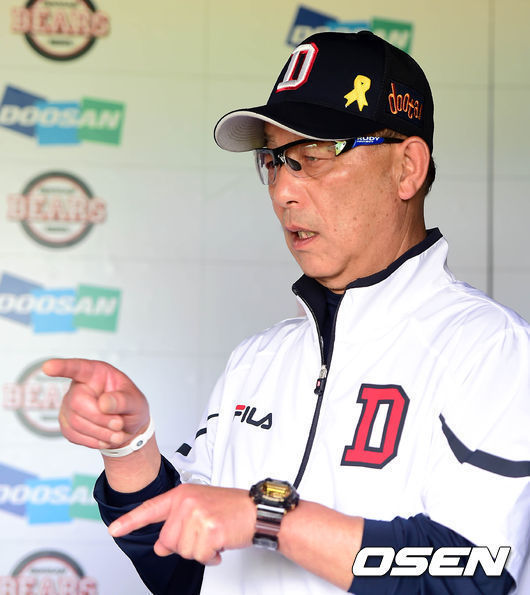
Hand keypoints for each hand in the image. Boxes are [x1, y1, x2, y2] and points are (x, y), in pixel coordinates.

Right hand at [43, 358, 149, 450]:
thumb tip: (103, 403)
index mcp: (97, 373)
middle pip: (78, 402)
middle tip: (119, 424)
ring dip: (100, 432)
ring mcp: (69, 405)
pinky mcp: (66, 423)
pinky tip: (105, 438)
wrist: (126, 428)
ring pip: (76, 422)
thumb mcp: (137, 401)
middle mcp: (79, 386)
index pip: (78, 368)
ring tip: (117, 434)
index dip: (62, 367)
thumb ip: (124, 400)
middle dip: (101, 418)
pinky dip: (93, 440)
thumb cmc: (131, 407)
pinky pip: (73, 435)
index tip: (48, 367)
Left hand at [108, 484, 255, 564]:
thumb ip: (176, 524)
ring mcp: (198, 514)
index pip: (151, 509)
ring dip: (199, 551)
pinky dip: (211, 556)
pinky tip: (220, 543)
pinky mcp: (210, 529)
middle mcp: (187, 502)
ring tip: (214, 536)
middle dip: (184, 545)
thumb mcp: (199, 509)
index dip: (130, 521)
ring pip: (183, 551)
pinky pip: (200, 556)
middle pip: (167, 541)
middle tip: (204, 534)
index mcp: (182, 494)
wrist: (256, 510)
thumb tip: (160, 547)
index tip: (114, 529)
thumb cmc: (230, 508)